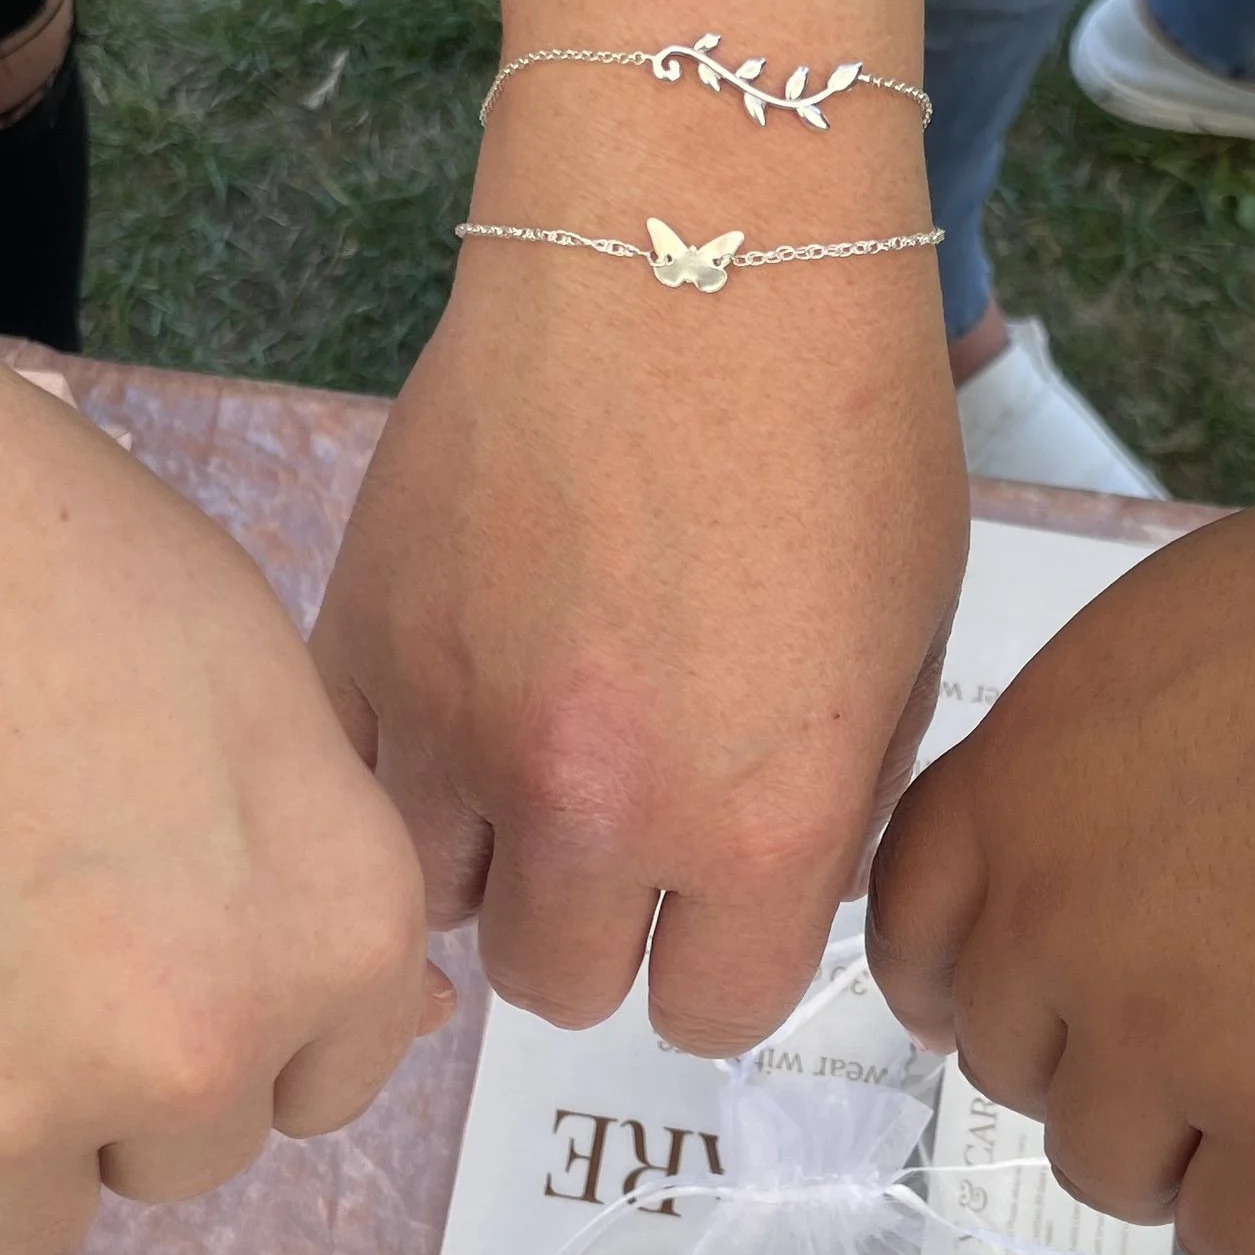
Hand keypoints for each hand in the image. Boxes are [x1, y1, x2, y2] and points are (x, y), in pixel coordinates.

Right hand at [0, 61, 438, 1254]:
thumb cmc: (11, 540)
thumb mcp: (252, 670)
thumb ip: (320, 863)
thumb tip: (390, 1020)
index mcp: (330, 928)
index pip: (329, 1074)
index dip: (234, 996)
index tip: (146, 920)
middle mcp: (189, 1052)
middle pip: (179, 1151)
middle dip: (105, 1059)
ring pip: (22, 1222)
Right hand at [314, 201, 966, 1051]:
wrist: (692, 240)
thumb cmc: (838, 422)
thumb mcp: (902, 644)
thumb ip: (825, 803)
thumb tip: (762, 890)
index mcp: (755, 823)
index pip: (707, 1014)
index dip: (719, 961)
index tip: (718, 899)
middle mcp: (594, 806)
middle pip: (559, 986)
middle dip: (598, 923)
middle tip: (621, 822)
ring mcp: (455, 725)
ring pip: (433, 897)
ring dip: (486, 852)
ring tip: (529, 751)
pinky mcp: (359, 636)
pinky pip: (352, 776)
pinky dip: (399, 760)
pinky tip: (459, 679)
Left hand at [866, 446, 1254, 1254]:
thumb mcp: (1180, 639)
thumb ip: (1085, 761)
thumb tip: (1073, 850)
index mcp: (1019, 786)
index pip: (910, 930)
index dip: (962, 976)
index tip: (1023, 997)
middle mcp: (1058, 927)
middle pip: (1009, 1061)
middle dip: (1093, 1050)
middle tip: (1214, 1013)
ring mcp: (1172, 1047)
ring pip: (1106, 1169)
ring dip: (1181, 1142)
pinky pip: (1231, 1240)